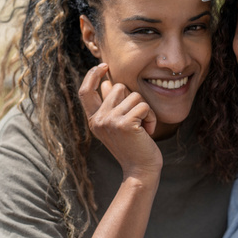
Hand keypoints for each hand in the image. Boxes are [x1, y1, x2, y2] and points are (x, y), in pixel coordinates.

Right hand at [79, 63, 161, 178]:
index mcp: (93, 120)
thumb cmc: (132, 147)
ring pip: (134, 96)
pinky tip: (148, 133)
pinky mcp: (125, 124)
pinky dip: (152, 118)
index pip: (85, 91)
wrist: (140, 171)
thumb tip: (106, 83)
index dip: (92, 75)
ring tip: (143, 128)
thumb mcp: (116, 125)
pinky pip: (144, 106)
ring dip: (145, 110)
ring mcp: (110, 121)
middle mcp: (98, 120)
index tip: (103, 66)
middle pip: (118, 87)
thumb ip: (110, 105)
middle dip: (133, 99)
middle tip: (136, 120)